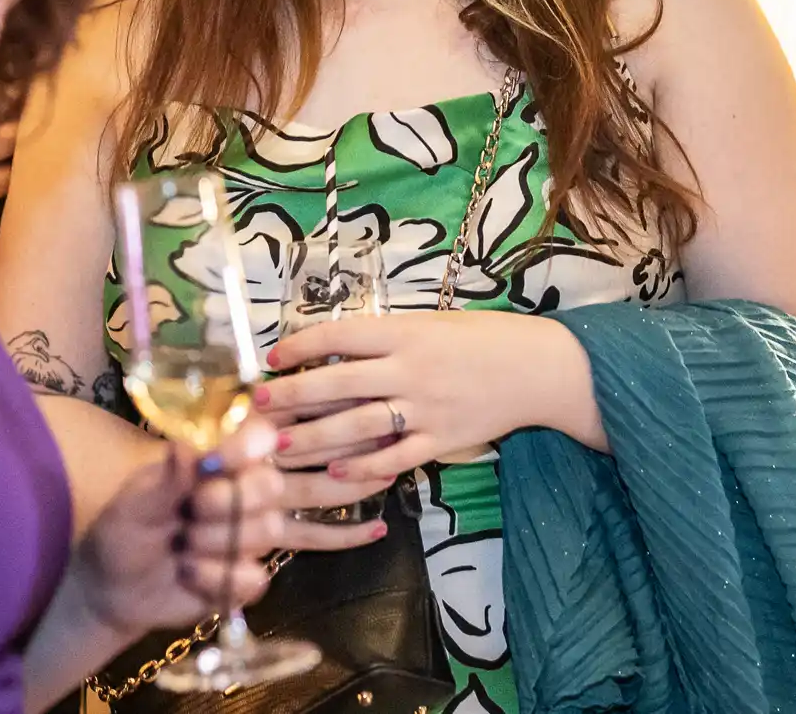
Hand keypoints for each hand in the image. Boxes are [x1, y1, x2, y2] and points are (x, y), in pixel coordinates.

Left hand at [76, 415, 286, 634]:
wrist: (110, 588)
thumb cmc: (123, 533)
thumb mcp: (134, 505)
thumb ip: (166, 481)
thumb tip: (183, 446)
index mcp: (215, 466)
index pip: (259, 438)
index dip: (246, 447)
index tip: (210, 465)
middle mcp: (238, 496)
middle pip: (271, 484)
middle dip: (228, 500)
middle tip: (189, 512)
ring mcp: (245, 539)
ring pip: (268, 530)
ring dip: (216, 540)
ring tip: (180, 548)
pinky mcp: (244, 580)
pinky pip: (254, 577)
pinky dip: (216, 578)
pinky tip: (188, 576)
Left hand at [259, 311, 591, 485]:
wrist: (537, 369)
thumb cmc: (481, 339)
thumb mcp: (432, 323)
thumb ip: (387, 336)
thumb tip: (334, 345)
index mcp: (407, 332)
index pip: (342, 336)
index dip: (302, 346)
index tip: (272, 358)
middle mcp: (412, 369)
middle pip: (340, 383)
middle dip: (294, 396)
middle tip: (259, 406)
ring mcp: (426, 408)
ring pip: (359, 425)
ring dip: (315, 438)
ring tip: (281, 447)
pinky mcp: (442, 440)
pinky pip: (395, 457)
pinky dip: (363, 467)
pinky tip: (335, 473)